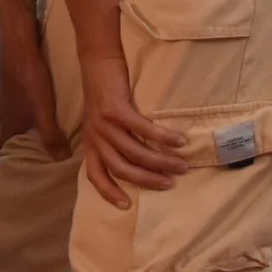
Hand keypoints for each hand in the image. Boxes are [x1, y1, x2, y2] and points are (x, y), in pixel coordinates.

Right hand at [0, 18, 61, 151]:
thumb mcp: (44, 112)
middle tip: (35, 145)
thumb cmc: (30, 82)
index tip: (19, 161)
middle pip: (4, 131)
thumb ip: (52, 137)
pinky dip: (22, 106)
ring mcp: (2, 96)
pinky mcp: (7, 82)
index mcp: (7, 124)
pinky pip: (13, 101)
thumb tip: (61, 160)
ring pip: (8, 115)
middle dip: (16, 140)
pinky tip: (36, 101)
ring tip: (39, 125)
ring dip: (20, 122)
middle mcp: (1, 112)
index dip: (7, 155)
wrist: (18, 48)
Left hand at [79, 52, 186, 208]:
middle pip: (121, 168)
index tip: (126, 206)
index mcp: (91, 144)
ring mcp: (104, 124)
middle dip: (147, 180)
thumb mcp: (102, 125)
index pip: (95, 175)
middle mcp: (95, 137)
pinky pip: (143, 129)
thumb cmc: (105, 96)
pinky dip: (163, 137)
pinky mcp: (116, 109)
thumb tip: (140, 163)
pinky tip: (180, 142)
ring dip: (160, 161)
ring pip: (134, 151)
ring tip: (181, 165)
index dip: (109, 192)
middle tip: (170, 184)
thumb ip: (113, 143)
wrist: (98, 65)